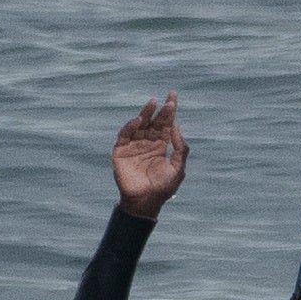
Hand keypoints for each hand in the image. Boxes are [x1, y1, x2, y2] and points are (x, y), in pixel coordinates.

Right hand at [110, 95, 185, 219]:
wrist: (145, 202)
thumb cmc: (163, 188)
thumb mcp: (177, 168)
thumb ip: (180, 148)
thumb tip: (177, 127)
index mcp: (160, 145)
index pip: (165, 124)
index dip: (169, 111)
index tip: (172, 97)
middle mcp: (147, 143)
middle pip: (153, 122)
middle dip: (160, 110)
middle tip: (166, 100)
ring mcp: (133, 146)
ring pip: (139, 125)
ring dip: (145, 113)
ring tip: (152, 103)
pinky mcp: (120, 151)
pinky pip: (124, 135)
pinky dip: (130, 127)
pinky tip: (138, 120)